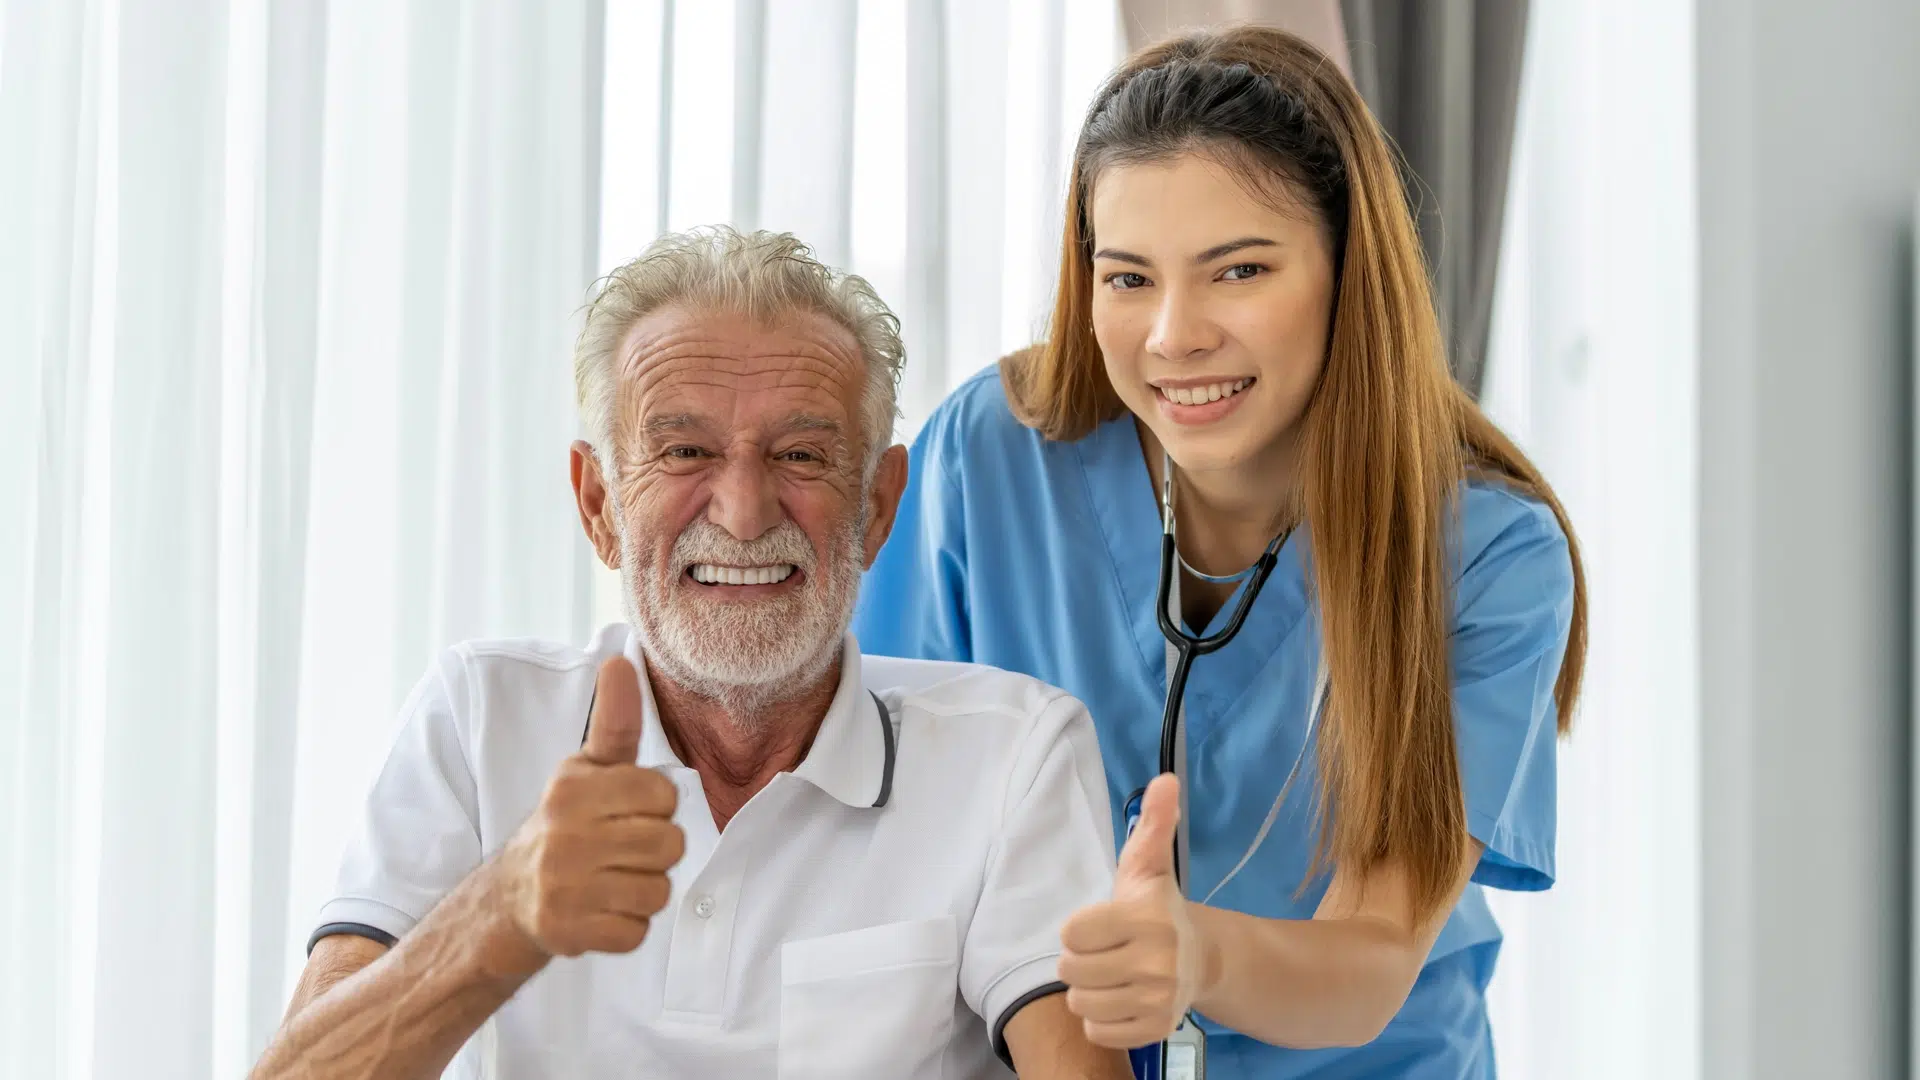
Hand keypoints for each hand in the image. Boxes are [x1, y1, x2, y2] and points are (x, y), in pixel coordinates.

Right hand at [496, 656, 684, 958]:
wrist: (511, 897)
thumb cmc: (566, 822)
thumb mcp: (585, 768)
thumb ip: (614, 721)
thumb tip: (621, 660)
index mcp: (573, 788)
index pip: (662, 793)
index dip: (655, 805)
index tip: (627, 811)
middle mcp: (565, 834)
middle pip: (669, 844)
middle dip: (655, 851)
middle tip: (622, 850)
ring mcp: (564, 886)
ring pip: (657, 891)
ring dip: (643, 891)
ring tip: (612, 880)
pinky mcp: (568, 931)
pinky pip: (636, 932)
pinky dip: (626, 927)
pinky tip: (601, 910)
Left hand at [1058, 773, 1202, 1048]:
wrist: (1201, 959)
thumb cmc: (1159, 908)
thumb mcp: (1149, 865)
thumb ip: (1152, 823)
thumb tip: (1165, 778)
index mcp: (1145, 919)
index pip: (1071, 934)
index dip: (1078, 929)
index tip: (1099, 924)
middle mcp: (1155, 963)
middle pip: (1071, 972)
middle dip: (1080, 961)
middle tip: (1104, 952)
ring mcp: (1158, 999)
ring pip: (1081, 1004)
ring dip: (1088, 991)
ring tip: (1110, 976)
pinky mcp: (1156, 1029)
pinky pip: (1099, 1032)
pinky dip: (1101, 1019)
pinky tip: (1119, 999)